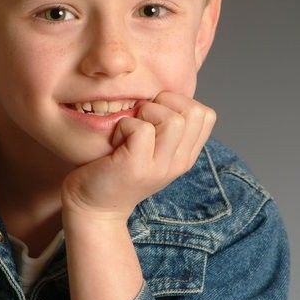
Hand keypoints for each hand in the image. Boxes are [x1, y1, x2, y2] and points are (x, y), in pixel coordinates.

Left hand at [61, 91, 216, 220]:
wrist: (94, 207)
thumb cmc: (116, 168)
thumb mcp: (151, 148)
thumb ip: (164, 127)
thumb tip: (165, 91)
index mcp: (185, 156)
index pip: (206, 114)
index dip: (180, 102)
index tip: (155, 114)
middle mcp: (179, 163)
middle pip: (193, 112)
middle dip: (164, 103)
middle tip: (141, 118)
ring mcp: (160, 167)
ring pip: (173, 119)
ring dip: (145, 113)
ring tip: (128, 130)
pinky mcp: (136, 167)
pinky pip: (141, 128)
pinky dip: (124, 125)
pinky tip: (115, 140)